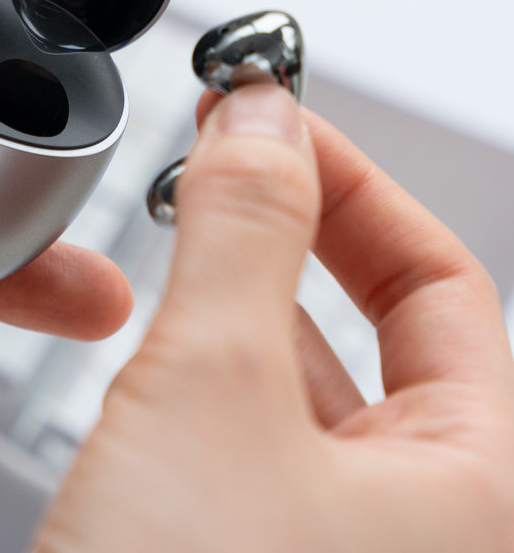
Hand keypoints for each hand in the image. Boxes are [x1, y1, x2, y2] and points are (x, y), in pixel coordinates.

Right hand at [36, 85, 513, 551]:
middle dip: (289, 232)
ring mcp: (330, 547)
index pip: (441, 284)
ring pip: (303, 387)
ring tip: (184, 232)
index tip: (273, 125)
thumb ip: (243, 232)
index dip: (352, 184)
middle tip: (223, 160)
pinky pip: (247, 438)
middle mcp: (417, 526)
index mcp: (472, 492)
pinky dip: (205, 374)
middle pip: (376, 332)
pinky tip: (158, 351)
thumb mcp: (212, 386)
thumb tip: (261, 119)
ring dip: (240, 300)